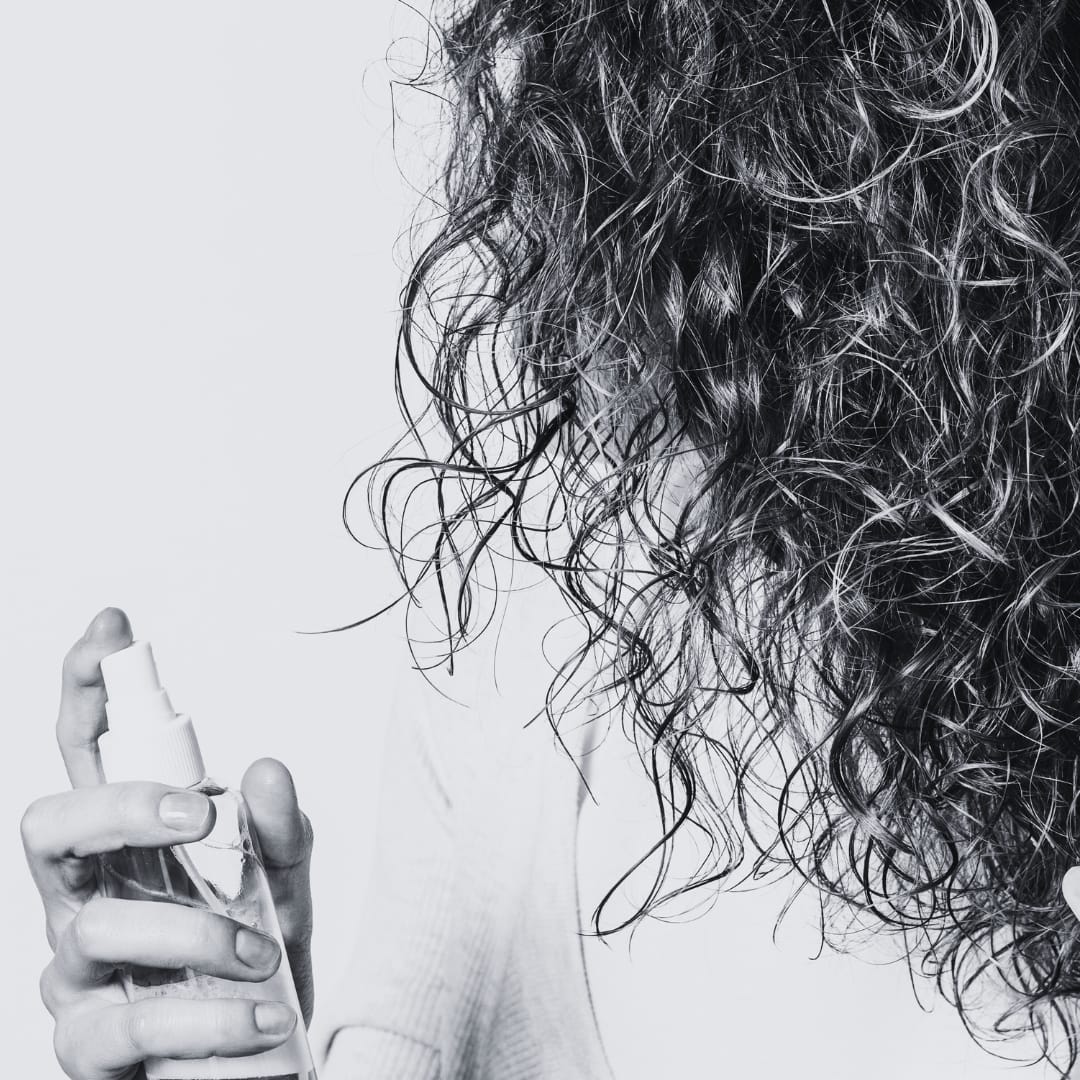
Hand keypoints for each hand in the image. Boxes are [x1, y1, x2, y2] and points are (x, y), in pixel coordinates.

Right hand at [22, 608, 314, 1079]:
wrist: (263, 1063)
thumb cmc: (257, 958)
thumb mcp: (285, 885)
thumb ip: (280, 831)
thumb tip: (267, 768)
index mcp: (130, 845)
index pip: (91, 757)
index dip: (88, 690)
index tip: (113, 627)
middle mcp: (88, 897)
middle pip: (49, 826)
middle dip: (119, 807)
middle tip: (198, 814)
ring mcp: (78, 973)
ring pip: (97, 927)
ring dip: (194, 932)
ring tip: (261, 952)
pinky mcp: (88, 1045)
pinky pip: (128, 1025)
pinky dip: (206, 1018)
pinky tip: (260, 1018)